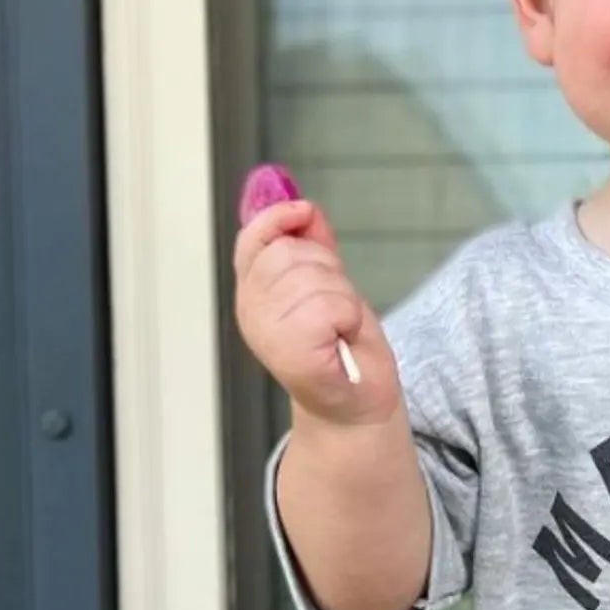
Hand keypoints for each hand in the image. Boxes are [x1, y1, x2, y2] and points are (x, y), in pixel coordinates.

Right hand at [233, 198, 396, 423]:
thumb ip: (312, 245)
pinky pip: (329, 305)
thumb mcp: (328, 285)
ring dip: (342, 297)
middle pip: (290, 253)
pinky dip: (348, 317)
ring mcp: (267, 333)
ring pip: (314, 277)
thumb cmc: (344, 349)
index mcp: (254, 292)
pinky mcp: (292, 352)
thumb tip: (301, 205)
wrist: (357, 404)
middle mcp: (251, 311)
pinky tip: (343, 338)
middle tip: (336, 306)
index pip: (253, 239)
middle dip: (327, 269)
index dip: (278, 218)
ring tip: (340, 326)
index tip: (304, 212)